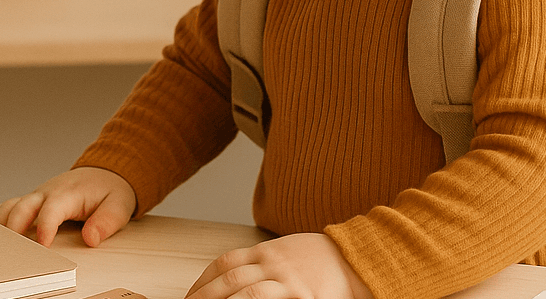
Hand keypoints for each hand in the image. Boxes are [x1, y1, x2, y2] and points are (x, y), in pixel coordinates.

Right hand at [0, 167, 136, 247]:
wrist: (104, 172)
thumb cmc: (110, 190)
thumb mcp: (119, 205)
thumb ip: (107, 221)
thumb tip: (90, 239)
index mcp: (68, 193)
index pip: (51, 209)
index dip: (45, 227)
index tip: (43, 245)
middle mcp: (47, 193)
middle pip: (21, 208)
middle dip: (13, 229)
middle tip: (12, 252)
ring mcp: (37, 197)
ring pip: (9, 208)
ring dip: (0, 227)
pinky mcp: (32, 202)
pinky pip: (9, 210)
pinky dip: (0, 223)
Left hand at [185, 233, 373, 298]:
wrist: (356, 259)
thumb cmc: (319, 261)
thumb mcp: (287, 252)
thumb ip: (261, 262)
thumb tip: (230, 278)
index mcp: (267, 251)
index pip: (224, 263)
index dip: (203, 281)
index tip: (189, 296)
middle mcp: (274, 264)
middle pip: (229, 280)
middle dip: (204, 298)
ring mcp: (288, 282)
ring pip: (245, 295)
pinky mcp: (302, 298)